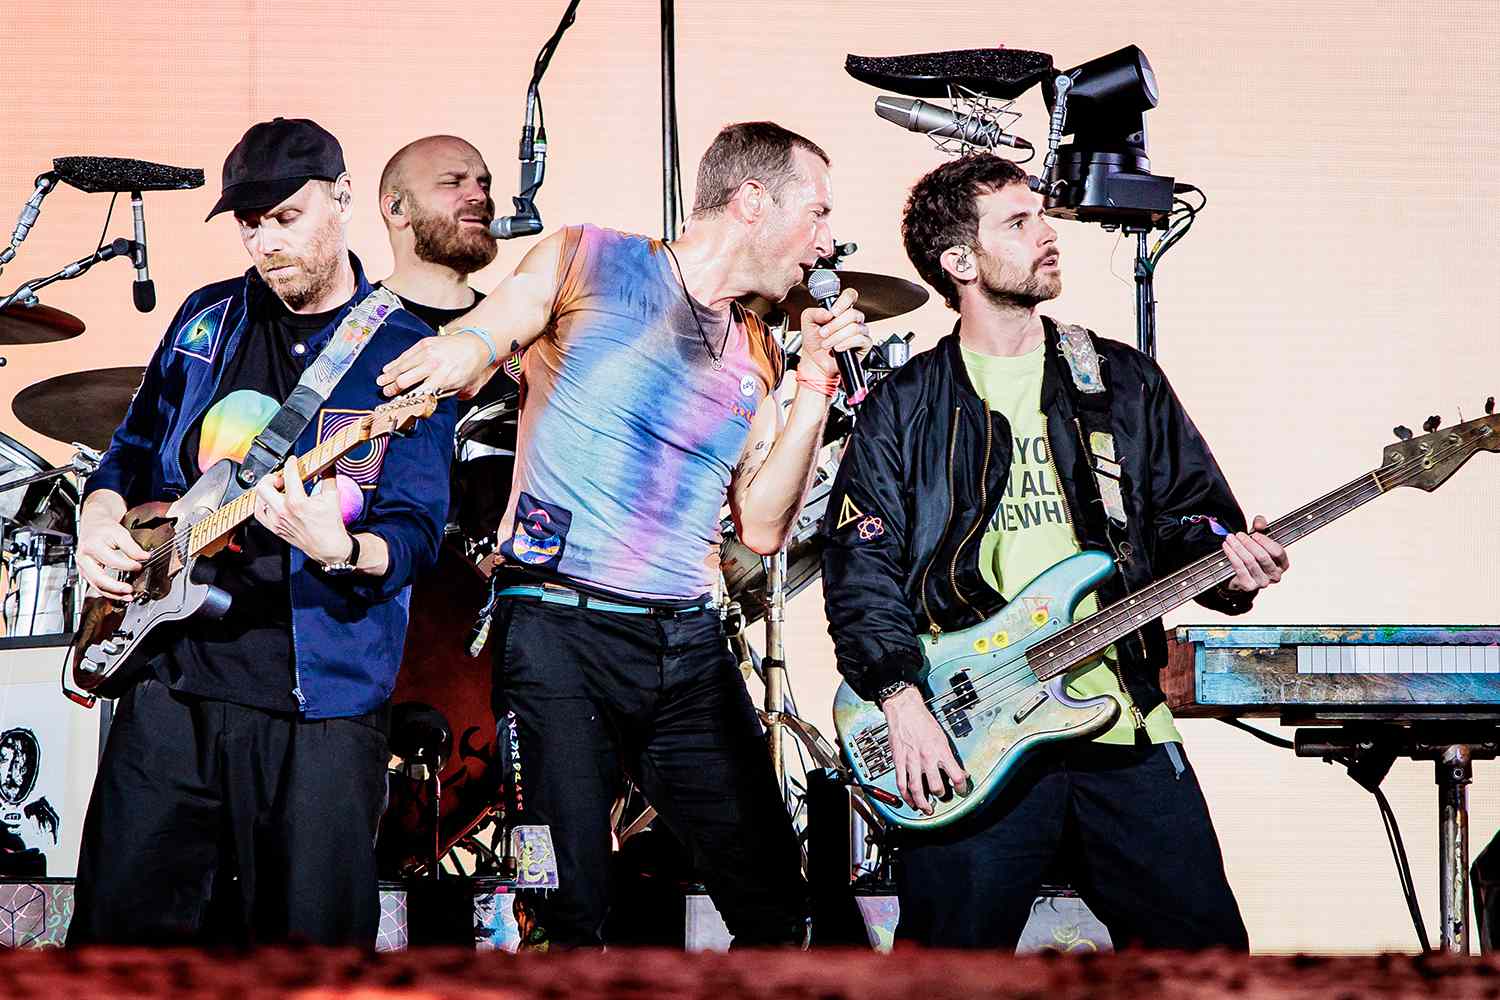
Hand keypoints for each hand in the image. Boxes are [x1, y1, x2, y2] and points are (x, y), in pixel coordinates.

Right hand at [76, 508, 148, 599]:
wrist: (92, 525)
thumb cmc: (104, 529)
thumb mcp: (120, 533)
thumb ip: (132, 547)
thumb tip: (145, 557)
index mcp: (92, 546)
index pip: (112, 561)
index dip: (128, 565)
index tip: (139, 566)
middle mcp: (84, 558)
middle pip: (99, 578)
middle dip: (115, 587)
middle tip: (130, 590)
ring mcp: (83, 567)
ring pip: (96, 585)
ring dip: (112, 594)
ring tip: (128, 597)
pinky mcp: (86, 572)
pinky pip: (96, 586)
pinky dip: (108, 592)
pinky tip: (120, 595)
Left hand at [253, 456, 352, 565]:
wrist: (328, 547)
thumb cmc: (330, 525)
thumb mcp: (333, 496)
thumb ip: (329, 476)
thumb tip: (328, 463)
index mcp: (297, 502)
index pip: (288, 475)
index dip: (290, 464)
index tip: (292, 461)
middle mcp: (283, 512)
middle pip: (264, 486)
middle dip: (272, 477)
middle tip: (281, 477)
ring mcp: (277, 521)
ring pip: (259, 499)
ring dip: (267, 490)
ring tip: (277, 488)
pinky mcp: (275, 528)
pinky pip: (259, 513)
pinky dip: (262, 504)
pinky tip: (271, 501)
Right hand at [377, 329, 491, 398]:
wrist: (475, 344)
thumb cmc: (467, 367)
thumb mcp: (458, 387)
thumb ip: (439, 395)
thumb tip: (421, 402)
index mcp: (444, 378)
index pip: (419, 393)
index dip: (406, 399)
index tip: (398, 404)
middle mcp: (434, 365)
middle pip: (405, 379)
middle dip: (393, 388)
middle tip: (386, 392)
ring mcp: (428, 352)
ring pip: (402, 366)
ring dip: (389, 376)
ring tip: (381, 382)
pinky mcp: (424, 343)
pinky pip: (405, 355)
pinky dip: (395, 363)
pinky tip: (389, 368)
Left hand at [797, 287, 870, 380]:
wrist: (815, 362)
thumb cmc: (814, 342)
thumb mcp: (807, 322)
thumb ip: (814, 312)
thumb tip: (828, 313)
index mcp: (841, 310)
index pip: (850, 296)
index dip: (843, 301)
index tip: (832, 312)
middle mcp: (853, 319)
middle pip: (852, 313)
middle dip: (834, 325)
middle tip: (823, 333)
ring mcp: (860, 331)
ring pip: (854, 328)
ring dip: (837, 337)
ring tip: (826, 344)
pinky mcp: (865, 344)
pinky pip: (860, 339)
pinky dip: (846, 343)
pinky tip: (837, 348)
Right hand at [880, 685, 969, 814]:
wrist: (905, 710)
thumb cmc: (924, 721)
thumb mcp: (942, 737)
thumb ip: (948, 756)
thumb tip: (958, 771)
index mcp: (941, 751)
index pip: (956, 776)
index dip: (962, 788)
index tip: (962, 791)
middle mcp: (927, 758)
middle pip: (937, 787)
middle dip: (941, 795)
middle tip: (942, 797)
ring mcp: (912, 761)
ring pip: (917, 790)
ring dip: (923, 803)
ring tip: (927, 809)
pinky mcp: (899, 761)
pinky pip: (902, 783)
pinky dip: (905, 796)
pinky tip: (910, 801)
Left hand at [1223, 514, 1289, 592]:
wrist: (1239, 575)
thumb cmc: (1253, 555)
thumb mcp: (1259, 538)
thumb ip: (1261, 527)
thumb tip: (1259, 523)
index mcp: (1283, 564)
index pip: (1278, 552)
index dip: (1266, 542)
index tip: (1255, 534)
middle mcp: (1275, 575)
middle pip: (1263, 557)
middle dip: (1249, 543)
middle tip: (1239, 534)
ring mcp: (1262, 582)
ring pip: (1250, 561)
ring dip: (1238, 548)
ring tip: (1230, 538)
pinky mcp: (1249, 586)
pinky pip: (1239, 568)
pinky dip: (1232, 555)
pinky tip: (1226, 547)